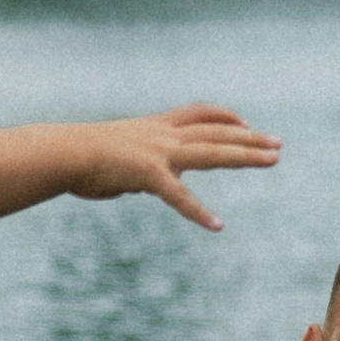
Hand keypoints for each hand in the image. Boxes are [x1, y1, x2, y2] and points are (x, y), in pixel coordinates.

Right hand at [67, 104, 280, 231]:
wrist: (61, 152)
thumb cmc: (78, 157)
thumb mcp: (116, 155)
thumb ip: (136, 166)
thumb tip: (139, 181)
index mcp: (155, 128)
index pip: (199, 115)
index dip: (225, 118)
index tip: (246, 122)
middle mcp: (163, 135)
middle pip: (217, 132)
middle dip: (250, 138)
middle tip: (279, 143)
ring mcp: (158, 152)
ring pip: (213, 151)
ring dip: (245, 156)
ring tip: (273, 160)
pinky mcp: (148, 174)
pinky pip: (179, 196)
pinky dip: (199, 212)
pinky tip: (218, 226)